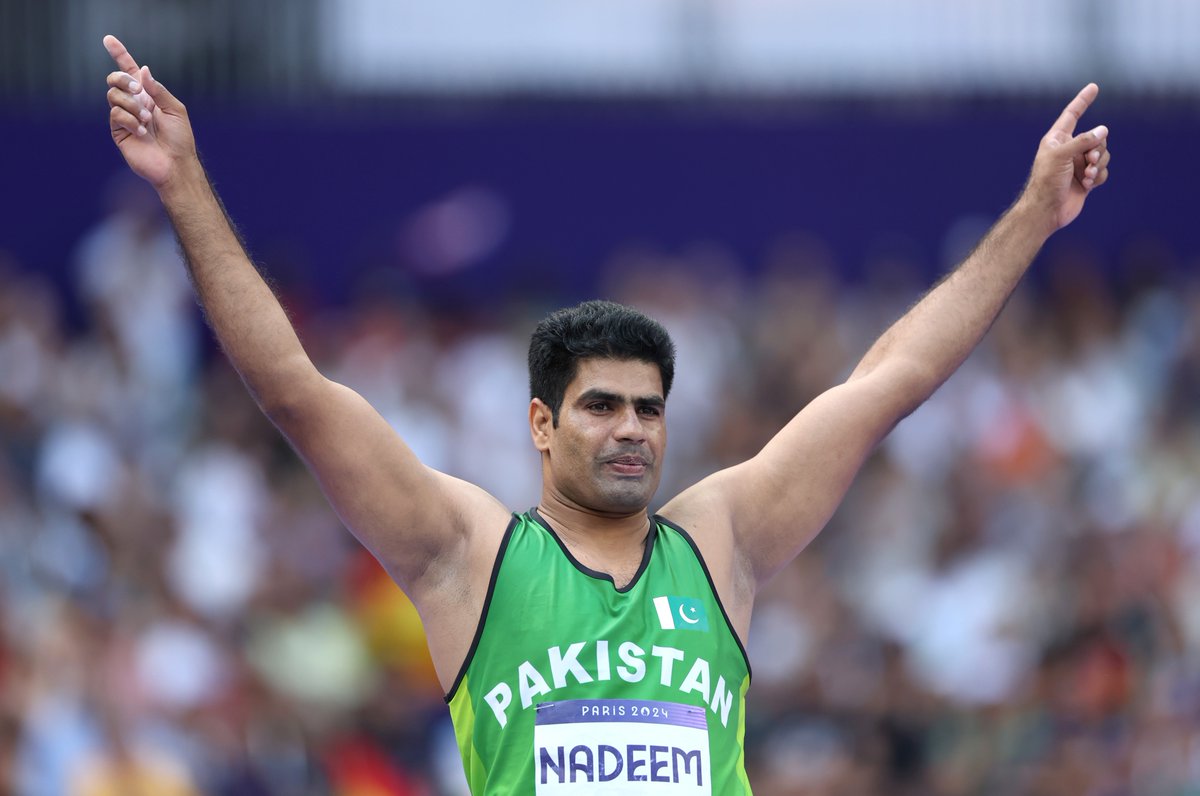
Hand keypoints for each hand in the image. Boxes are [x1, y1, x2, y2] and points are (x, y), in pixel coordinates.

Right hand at [104, 35, 196, 189]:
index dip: (119, 54)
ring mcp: (125, 116)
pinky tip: (142, 132)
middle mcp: (134, 103)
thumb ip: (158, 90)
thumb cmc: (180, 139)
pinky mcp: (118, 131)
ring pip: (113, 95)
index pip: (130, 70)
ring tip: (147, 121)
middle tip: (140, 91)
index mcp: (148, 95)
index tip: (108, 39)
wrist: (175, 164)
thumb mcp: (175, 109)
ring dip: (132, 105)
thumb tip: (143, 71)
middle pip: (115, 79)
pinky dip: (130, 120)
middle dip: (124, 80)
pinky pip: (115, 114)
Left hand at [1021, 83, 1111, 231]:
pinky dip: (1098, 176)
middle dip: (1097, 148)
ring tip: (1087, 175)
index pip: (1072, 115)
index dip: (1083, 101)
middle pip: (1096, 137)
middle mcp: (1068, 150)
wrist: (1046, 211)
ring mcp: (1078, 164)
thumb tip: (1104, 129)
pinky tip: (1088, 184)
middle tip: (1089, 160)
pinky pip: (1102, 171)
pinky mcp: (1086, 179)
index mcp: (1057, 139)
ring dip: (1098, 164)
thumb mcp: (1062, 156)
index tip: (1094, 87)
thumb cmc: (1046, 182)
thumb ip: (1083, 140)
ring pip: (1102, 154)